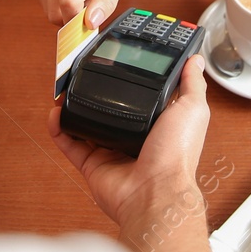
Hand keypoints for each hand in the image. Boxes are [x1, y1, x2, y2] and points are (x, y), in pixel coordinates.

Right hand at [47, 53, 208, 233]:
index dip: (129, 82)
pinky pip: (71, 143)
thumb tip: (195, 61)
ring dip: (73, 107)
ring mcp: (111, 151)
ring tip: (64, 89)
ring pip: (86, 125)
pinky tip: (55, 112)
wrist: (155, 191)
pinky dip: (59, 128)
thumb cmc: (177, 153)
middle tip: (83, 74)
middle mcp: (133, 137)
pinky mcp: (92, 164)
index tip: (116, 63)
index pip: (140, 98)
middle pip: (109, 110)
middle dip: (95, 94)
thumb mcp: (192, 109)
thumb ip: (192, 84)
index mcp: (156, 124)